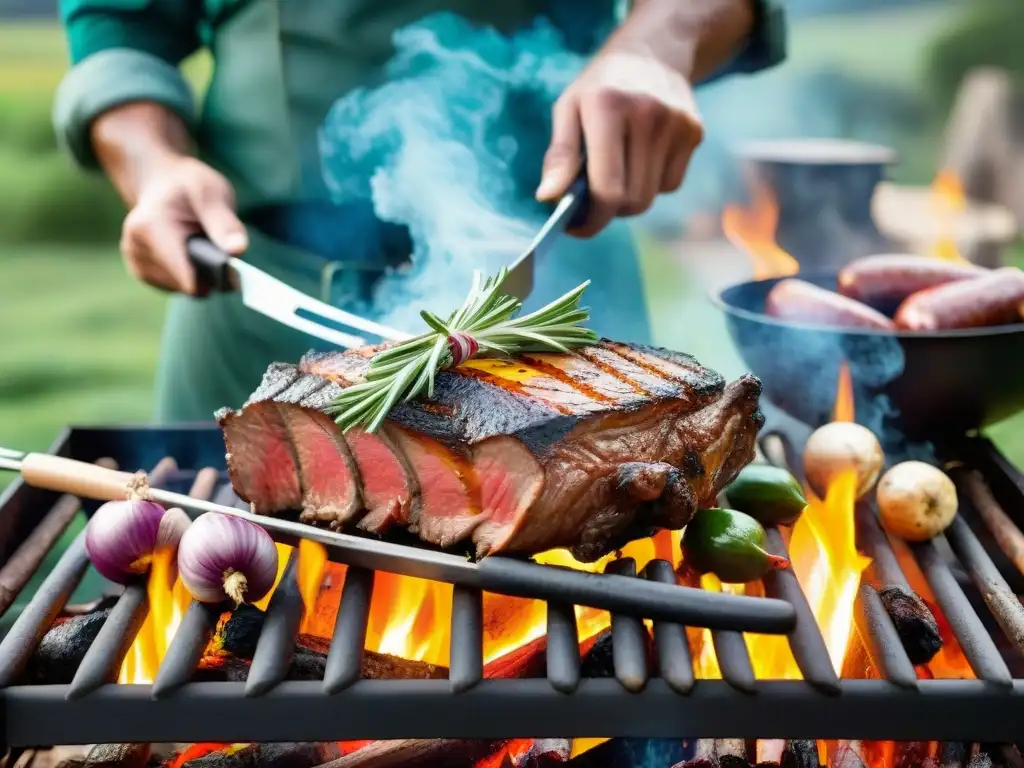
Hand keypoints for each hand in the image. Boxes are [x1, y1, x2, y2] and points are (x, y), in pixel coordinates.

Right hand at [120, 155, 247, 293]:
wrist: (162, 184)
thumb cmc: (189, 186)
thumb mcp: (211, 192)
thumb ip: (223, 222)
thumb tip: (237, 250)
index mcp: (149, 227)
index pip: (184, 274)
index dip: (215, 277)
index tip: (235, 274)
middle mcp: (135, 248)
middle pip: (186, 284)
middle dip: (209, 273)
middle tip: (218, 246)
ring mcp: (137, 263)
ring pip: (184, 289)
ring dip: (200, 274)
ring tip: (201, 245)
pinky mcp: (143, 274)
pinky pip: (179, 287)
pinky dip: (191, 276)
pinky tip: (191, 254)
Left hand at [536, 51, 703, 236]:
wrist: (654, 52)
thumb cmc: (601, 86)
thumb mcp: (568, 108)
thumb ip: (559, 155)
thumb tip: (548, 197)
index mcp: (609, 107)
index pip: (607, 189)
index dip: (591, 218)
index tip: (576, 226)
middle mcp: (648, 115)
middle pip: (631, 200)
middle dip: (607, 211)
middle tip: (591, 203)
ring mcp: (677, 125)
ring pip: (650, 197)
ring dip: (628, 199)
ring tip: (615, 174)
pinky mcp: (694, 133)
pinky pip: (670, 184)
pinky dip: (651, 184)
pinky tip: (640, 159)